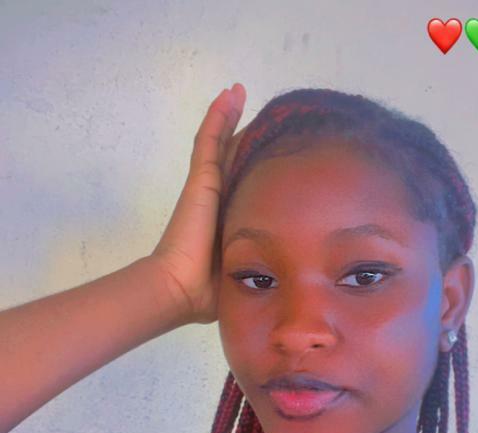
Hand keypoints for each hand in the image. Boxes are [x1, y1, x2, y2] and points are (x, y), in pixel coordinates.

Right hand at [150, 83, 247, 324]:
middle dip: (242, 132)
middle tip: (261, 112)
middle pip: (231, 155)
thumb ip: (261, 264)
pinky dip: (218, 117)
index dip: (252, 161)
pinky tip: (228, 96)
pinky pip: (209, 141)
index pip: (242, 180)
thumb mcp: (244, 270)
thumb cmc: (211, 288)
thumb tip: (286, 276)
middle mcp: (216, 197)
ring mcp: (205, 186)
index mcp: (226, 216)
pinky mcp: (201, 181)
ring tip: (238, 91)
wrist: (182, 288)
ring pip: (219, 141)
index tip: (271, 147)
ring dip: (228, 115)